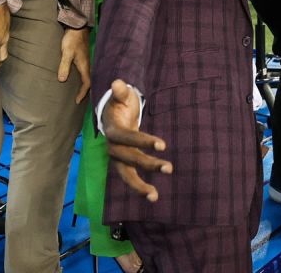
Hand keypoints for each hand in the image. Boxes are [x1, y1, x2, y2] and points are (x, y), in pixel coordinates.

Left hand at [57, 27, 90, 102]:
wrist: (77, 27)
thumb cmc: (72, 39)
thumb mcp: (67, 53)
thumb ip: (64, 66)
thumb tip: (62, 80)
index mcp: (85, 66)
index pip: (87, 83)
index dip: (83, 93)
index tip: (77, 101)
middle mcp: (87, 65)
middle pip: (89, 81)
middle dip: (85, 92)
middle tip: (79, 100)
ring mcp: (86, 61)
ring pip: (87, 76)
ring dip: (84, 85)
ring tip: (78, 92)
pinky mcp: (83, 58)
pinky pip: (84, 72)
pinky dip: (82, 78)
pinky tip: (76, 79)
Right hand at [102, 80, 172, 200]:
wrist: (111, 116)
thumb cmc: (120, 104)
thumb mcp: (121, 96)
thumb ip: (120, 91)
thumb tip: (118, 83)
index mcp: (113, 131)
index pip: (128, 138)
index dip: (143, 141)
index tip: (163, 144)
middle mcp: (113, 148)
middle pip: (129, 159)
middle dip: (148, 164)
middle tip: (169, 168)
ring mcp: (117, 158)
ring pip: (126, 175)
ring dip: (139, 186)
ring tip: (155, 197)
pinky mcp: (123, 164)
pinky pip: (130, 177)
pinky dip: (140, 187)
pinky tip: (154, 195)